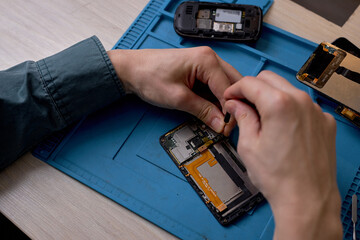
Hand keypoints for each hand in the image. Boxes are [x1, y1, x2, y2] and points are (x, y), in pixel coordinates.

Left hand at [107, 47, 240, 134]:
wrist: (131, 70)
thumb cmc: (149, 76)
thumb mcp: (178, 98)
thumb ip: (202, 111)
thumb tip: (220, 124)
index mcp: (207, 60)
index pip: (228, 90)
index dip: (229, 112)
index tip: (227, 129)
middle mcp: (210, 58)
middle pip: (232, 85)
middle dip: (232, 106)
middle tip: (226, 126)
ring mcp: (206, 62)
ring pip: (226, 85)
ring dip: (224, 103)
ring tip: (219, 121)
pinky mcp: (200, 69)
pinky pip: (215, 85)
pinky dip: (215, 99)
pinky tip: (212, 111)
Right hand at [224, 71, 341, 239]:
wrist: (307, 200)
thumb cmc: (279, 178)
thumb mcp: (248, 145)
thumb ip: (242, 117)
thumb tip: (235, 105)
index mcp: (279, 104)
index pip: (250, 82)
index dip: (235, 89)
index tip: (229, 98)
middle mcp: (301, 102)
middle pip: (270, 79)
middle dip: (252, 88)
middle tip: (241, 105)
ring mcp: (316, 111)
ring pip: (287, 90)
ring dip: (271, 97)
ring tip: (261, 117)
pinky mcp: (325, 122)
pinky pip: (303, 105)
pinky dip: (289, 109)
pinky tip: (282, 127)